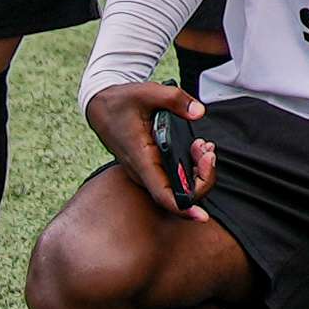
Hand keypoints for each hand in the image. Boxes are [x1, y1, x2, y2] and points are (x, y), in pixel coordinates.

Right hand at [86, 81, 210, 214]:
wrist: (99, 106)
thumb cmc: (120, 102)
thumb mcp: (147, 92)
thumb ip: (175, 100)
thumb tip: (199, 112)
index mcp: (141, 159)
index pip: (163, 195)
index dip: (184, 209)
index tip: (202, 216)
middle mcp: (143, 171)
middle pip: (178, 193)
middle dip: (202, 177)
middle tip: (209, 150)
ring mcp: (146, 170)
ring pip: (178, 185)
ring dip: (198, 170)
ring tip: (204, 145)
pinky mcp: (149, 165)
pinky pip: (173, 176)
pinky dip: (190, 166)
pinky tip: (197, 147)